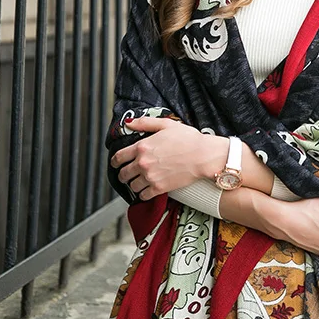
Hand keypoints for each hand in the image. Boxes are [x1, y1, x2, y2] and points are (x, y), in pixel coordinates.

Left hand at [109, 116, 225, 201]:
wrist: (203, 155)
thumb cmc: (189, 139)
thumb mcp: (166, 125)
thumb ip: (145, 123)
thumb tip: (129, 123)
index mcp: (142, 146)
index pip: (118, 157)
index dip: (115, 161)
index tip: (116, 163)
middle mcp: (142, 163)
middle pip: (123, 174)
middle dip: (123, 174)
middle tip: (127, 175)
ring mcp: (150, 176)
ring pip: (132, 186)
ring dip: (134, 184)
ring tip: (139, 182)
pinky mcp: (159, 188)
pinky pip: (143, 196)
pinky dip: (143, 194)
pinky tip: (147, 191)